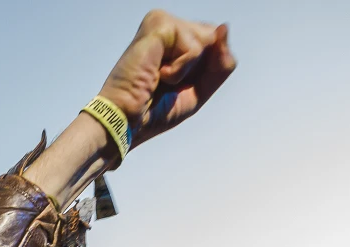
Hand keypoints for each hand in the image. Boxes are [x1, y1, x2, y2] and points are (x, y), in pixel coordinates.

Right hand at [98, 10, 236, 147]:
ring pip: (208, 39)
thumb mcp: (200, 90)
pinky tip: (158, 72)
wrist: (126, 121)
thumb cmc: (154, 111)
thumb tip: (223, 28)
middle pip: (214, 38)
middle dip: (199, 68)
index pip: (214, 43)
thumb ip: (222, 62)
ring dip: (188, 70)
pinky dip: (181, 69)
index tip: (173, 86)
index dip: (205, 70)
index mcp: (175, 40)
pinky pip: (195, 46)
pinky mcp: (159, 23)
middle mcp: (168, 26)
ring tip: (159, 76)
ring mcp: (162, 22)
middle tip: (166, 81)